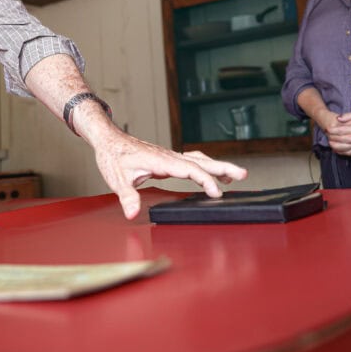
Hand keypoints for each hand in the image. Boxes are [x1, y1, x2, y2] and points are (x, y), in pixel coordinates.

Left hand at [92, 130, 247, 218]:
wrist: (108, 138)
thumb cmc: (112, 156)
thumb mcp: (116, 178)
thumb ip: (126, 195)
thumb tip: (132, 212)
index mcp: (160, 160)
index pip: (189, 169)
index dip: (204, 180)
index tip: (216, 192)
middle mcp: (168, 156)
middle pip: (200, 161)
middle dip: (222, 168)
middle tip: (242, 175)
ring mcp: (169, 156)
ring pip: (198, 159)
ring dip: (217, 166)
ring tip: (235, 175)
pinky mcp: (167, 159)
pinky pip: (191, 161)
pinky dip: (204, 166)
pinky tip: (210, 172)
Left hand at [325, 110, 350, 156]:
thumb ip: (349, 116)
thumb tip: (338, 118)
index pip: (344, 131)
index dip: (334, 130)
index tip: (327, 128)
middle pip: (345, 141)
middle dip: (335, 139)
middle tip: (327, 137)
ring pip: (350, 149)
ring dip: (340, 148)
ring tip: (333, 145)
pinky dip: (349, 152)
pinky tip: (344, 151)